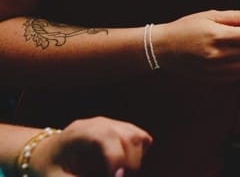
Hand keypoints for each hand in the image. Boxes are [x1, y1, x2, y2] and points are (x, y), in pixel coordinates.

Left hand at [28, 116, 151, 176]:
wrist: (44, 152)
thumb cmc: (49, 167)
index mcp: (81, 132)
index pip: (108, 138)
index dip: (116, 159)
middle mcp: (100, 123)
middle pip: (129, 137)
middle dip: (130, 163)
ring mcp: (112, 123)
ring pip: (138, 136)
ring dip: (136, 159)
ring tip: (120, 173)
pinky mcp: (120, 129)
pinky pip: (140, 138)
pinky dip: (138, 153)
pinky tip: (123, 164)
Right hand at [157, 10, 239, 80]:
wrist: (163, 48)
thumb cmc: (186, 28)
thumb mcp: (210, 15)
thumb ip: (236, 17)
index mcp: (216, 35)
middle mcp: (216, 55)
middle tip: (236, 37)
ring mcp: (213, 69)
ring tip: (230, 48)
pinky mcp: (210, 79)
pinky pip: (235, 76)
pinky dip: (235, 67)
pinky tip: (226, 59)